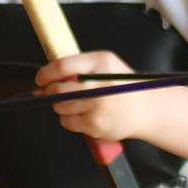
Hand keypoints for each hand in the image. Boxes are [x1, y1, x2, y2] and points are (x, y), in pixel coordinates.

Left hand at [35, 51, 184, 145]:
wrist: (147, 109)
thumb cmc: (122, 86)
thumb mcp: (106, 65)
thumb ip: (78, 68)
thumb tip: (44, 81)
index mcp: (101, 63)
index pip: (62, 66)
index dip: (45, 74)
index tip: (40, 79)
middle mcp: (100, 83)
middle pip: (58, 89)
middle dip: (50, 92)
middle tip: (52, 93)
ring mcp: (98, 106)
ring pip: (60, 106)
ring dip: (60, 106)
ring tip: (75, 104)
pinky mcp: (96, 124)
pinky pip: (67, 122)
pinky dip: (69, 119)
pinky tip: (83, 115)